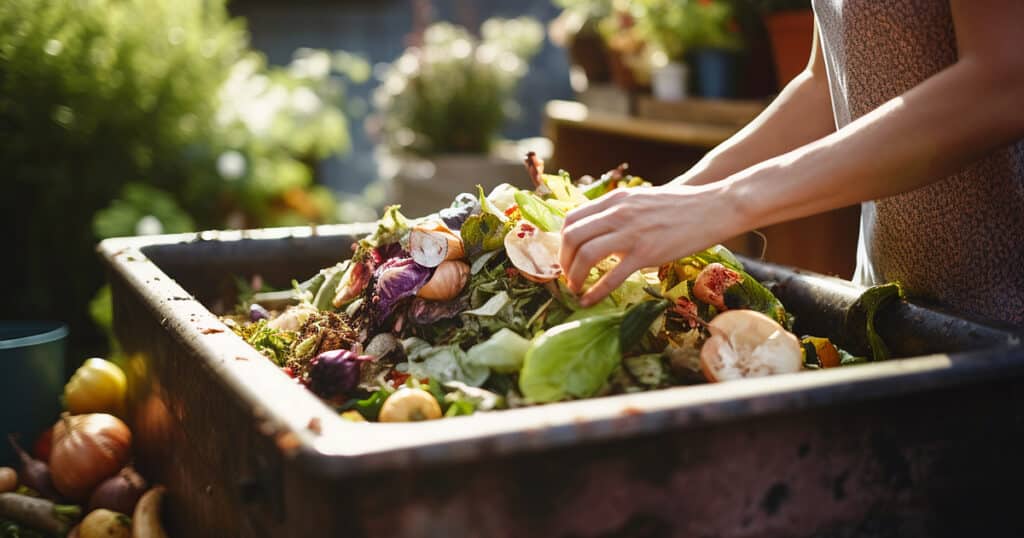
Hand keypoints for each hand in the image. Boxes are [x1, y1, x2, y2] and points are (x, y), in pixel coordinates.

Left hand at [559, 183, 740, 306]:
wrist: (713, 207)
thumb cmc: (680, 206)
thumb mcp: (641, 200)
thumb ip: (618, 213)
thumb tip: (600, 233)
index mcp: (615, 200)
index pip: (571, 218)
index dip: (562, 242)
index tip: (566, 257)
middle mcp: (618, 213)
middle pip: (572, 237)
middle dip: (564, 261)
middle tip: (568, 276)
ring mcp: (631, 233)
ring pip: (586, 255)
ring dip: (574, 276)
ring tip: (576, 289)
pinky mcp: (646, 253)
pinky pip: (612, 276)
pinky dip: (595, 292)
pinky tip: (590, 301)